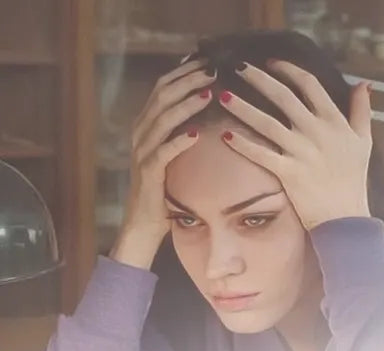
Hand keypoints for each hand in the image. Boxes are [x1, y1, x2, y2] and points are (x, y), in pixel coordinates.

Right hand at [111, 59, 214, 267]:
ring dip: (186, 105)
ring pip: (163, 120)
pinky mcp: (149, 173)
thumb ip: (183, 135)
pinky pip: (163, 153)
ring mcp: (142, 152)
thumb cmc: (165, 190)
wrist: (144, 224)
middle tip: (212, 70)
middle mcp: (141, 133)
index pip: (163, 89)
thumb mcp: (174, 157)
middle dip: (187, 81)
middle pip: (162, 97)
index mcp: (146, 125)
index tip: (206, 62)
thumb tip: (209, 117)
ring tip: (209, 94)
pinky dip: (179, 142)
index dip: (182, 73)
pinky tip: (196, 134)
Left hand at [218, 60, 372, 228]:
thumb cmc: (354, 179)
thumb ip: (362, 111)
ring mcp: (300, 152)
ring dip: (242, 107)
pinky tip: (227, 136)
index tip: (271, 63)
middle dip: (257, 78)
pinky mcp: (288, 172)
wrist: (346, 217)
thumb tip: (363, 84)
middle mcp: (315, 132)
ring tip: (223, 96)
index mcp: (333, 121)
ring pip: (265, 122)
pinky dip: (243, 145)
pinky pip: (261, 154)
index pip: (308, 84)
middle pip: (282, 96)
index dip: (288, 69)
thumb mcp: (364, 141)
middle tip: (239, 67)